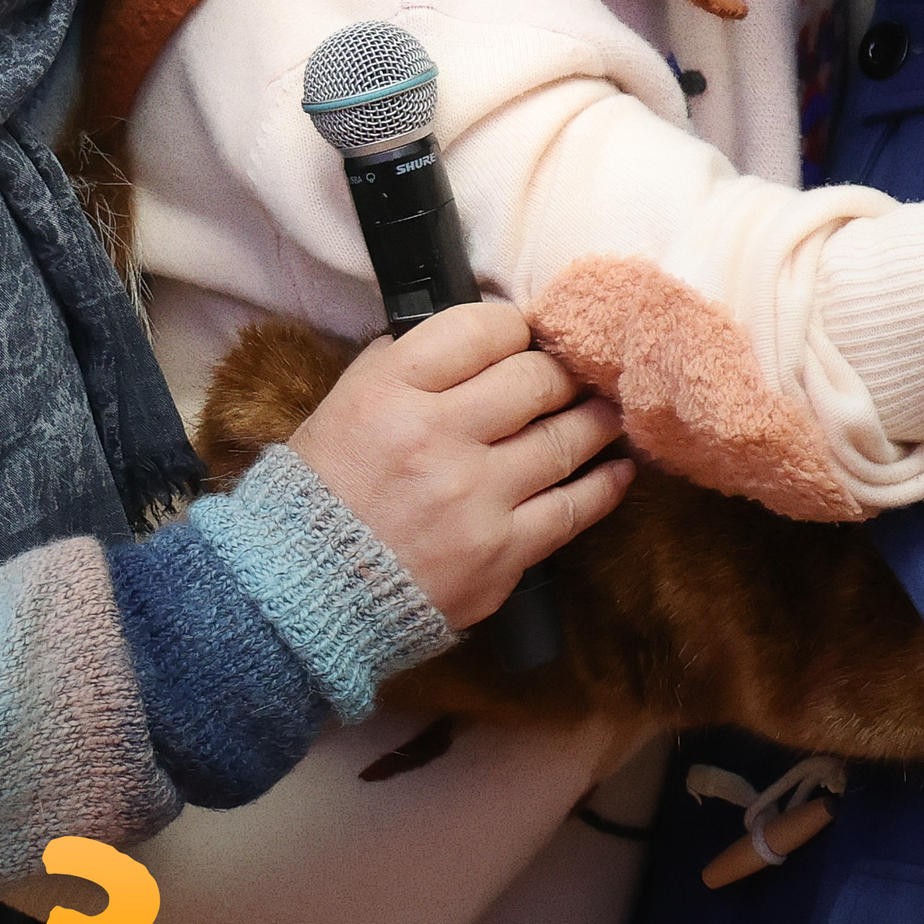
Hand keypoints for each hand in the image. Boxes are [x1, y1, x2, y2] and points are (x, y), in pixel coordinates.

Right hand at [284, 300, 632, 630]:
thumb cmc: (322, 496)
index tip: (524, 336)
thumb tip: (472, 338)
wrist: (305, 597)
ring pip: (567, 437)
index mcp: (390, 392)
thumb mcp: (342, 406)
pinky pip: (575, 508)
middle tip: (574, 372)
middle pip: (536, 378)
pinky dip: (606, 483)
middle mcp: (437, 437)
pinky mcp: (501, 553)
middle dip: (562, 370)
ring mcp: (475, 497)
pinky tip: (618, 467)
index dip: (514, 326)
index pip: (481, 329)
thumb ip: (403, 364)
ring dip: (596, 419)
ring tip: (606, 409)